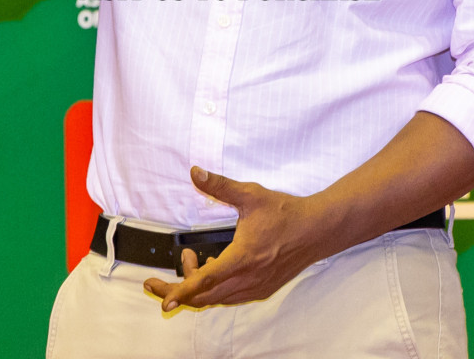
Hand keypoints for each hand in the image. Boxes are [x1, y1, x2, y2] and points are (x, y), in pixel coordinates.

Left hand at [142, 167, 330, 311]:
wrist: (317, 230)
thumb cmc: (286, 213)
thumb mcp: (251, 195)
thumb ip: (220, 185)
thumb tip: (196, 173)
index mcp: (242, 258)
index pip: (205, 281)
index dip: (181, 291)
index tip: (163, 301)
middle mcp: (248, 279)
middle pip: (204, 297)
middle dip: (178, 292)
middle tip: (156, 284)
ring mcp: (256, 288)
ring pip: (216, 299)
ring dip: (197, 288)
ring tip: (190, 262)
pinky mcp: (262, 290)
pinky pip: (230, 298)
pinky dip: (214, 290)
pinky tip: (213, 269)